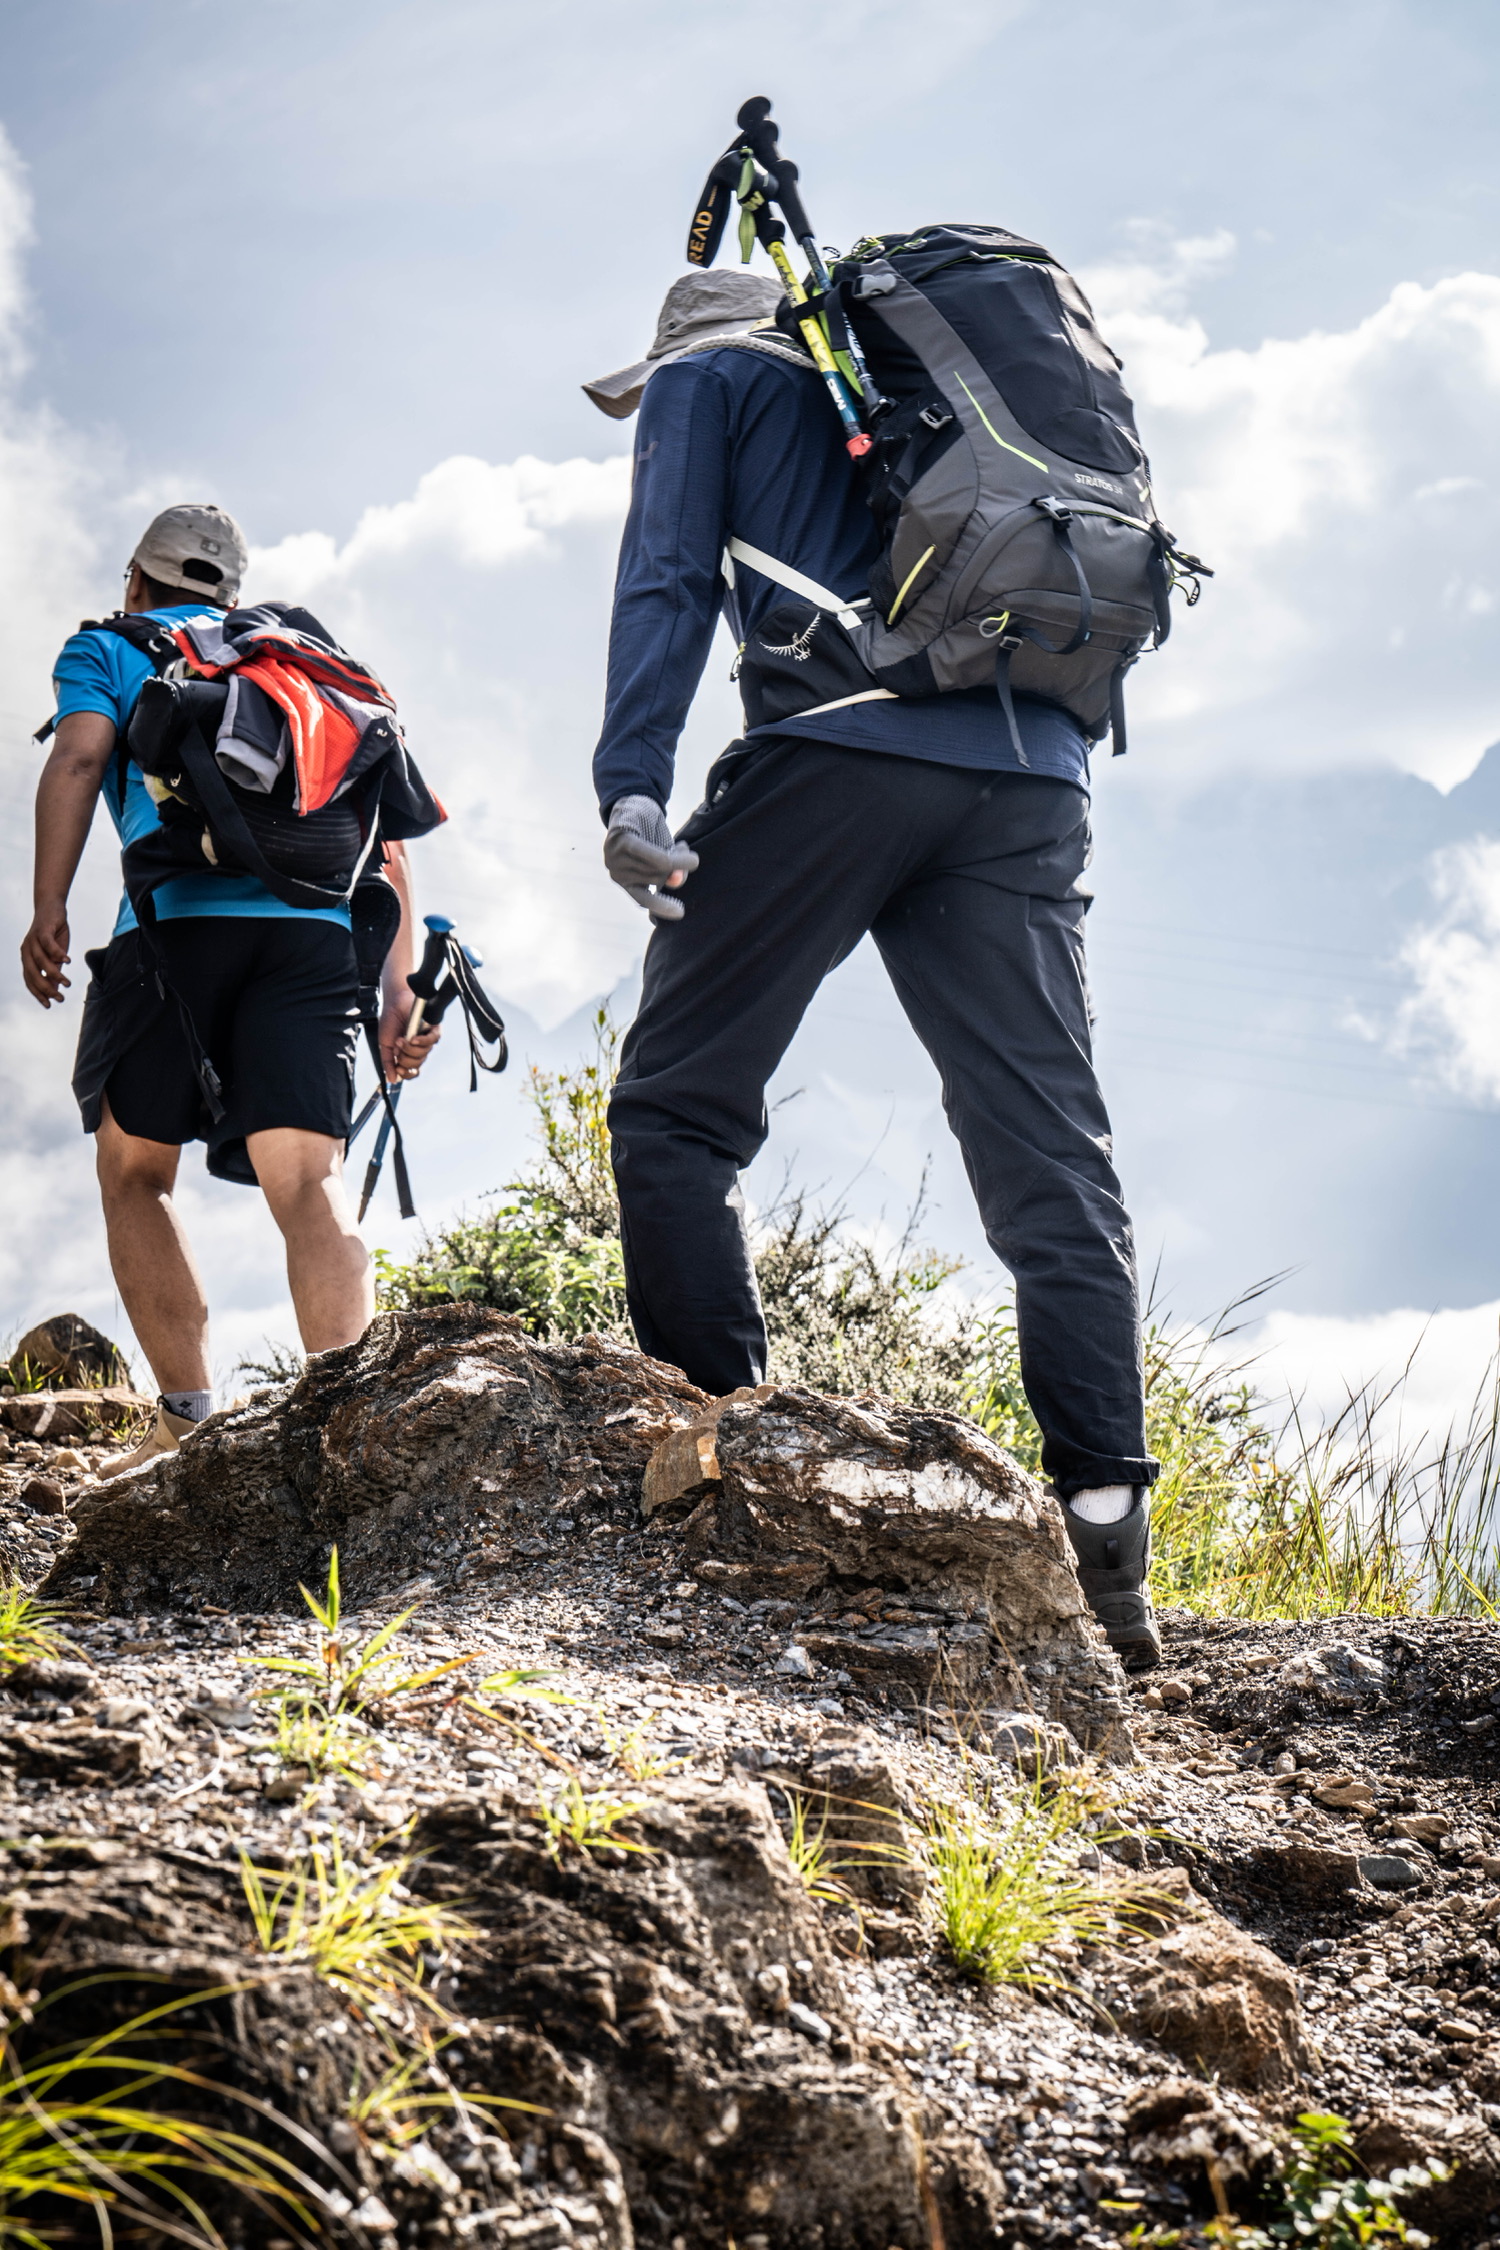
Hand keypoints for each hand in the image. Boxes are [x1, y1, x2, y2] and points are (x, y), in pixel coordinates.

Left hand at [22, 904, 70, 1006]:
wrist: (51, 907)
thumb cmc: (53, 933)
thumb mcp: (55, 955)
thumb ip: (54, 970)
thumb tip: (55, 987)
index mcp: (27, 958)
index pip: (29, 980)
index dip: (38, 993)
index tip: (49, 1005)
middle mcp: (26, 951)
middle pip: (33, 974)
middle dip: (46, 988)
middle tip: (60, 998)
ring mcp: (32, 940)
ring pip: (41, 961)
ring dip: (54, 974)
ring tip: (67, 983)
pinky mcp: (41, 930)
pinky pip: (48, 945)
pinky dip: (57, 954)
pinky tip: (68, 962)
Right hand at [379, 1010, 440, 1084]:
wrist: (393, 1003)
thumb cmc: (390, 1022)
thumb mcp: (385, 1045)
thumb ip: (388, 1063)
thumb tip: (392, 1080)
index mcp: (409, 1054)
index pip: (412, 1071)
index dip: (406, 1073)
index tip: (398, 1069)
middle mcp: (420, 1049)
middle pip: (417, 1064)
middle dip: (405, 1058)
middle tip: (397, 1046)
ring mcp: (427, 1040)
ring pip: (423, 1054)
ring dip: (410, 1049)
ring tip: (401, 1038)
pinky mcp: (434, 1029)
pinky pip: (432, 1040)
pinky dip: (422, 1042)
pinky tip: (413, 1038)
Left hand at [604, 795, 698, 919]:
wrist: (633, 803)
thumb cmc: (650, 835)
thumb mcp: (665, 856)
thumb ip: (670, 872)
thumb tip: (676, 880)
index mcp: (626, 882)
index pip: (643, 899)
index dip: (661, 906)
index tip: (680, 912)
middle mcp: (617, 872)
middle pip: (657, 878)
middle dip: (678, 868)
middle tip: (686, 856)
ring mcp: (616, 857)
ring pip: (657, 867)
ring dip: (680, 858)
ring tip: (682, 847)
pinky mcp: (622, 840)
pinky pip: (650, 854)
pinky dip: (671, 855)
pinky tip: (686, 852)